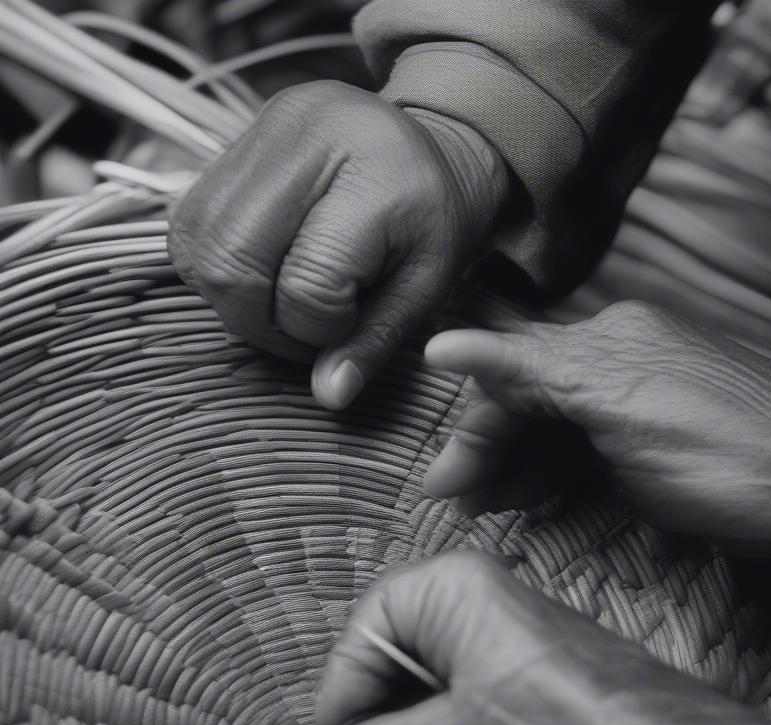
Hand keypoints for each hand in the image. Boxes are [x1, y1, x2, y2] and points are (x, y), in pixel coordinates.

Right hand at [169, 81, 508, 408]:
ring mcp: (262, 134)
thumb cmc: (434, 222)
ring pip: (196, 244)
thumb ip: (375, 339)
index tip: (345, 327)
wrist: (429, 146)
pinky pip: (187, 222)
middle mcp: (306, 141)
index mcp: (373, 178)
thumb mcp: (427, 285)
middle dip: (259, 324)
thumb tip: (328, 395)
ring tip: (281, 304)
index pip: (308, 284)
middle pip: (230, 263)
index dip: (318, 330)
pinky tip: (259, 274)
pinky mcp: (233, 143)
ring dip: (230, 298)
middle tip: (302, 330)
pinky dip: (212, 266)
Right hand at [423, 301, 770, 562]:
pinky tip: (550, 489)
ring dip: (527, 458)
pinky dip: (570, 457)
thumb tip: (444, 344)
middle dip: (493, 450)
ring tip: (500, 505)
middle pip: (531, 394)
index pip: (508, 380)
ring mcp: (650, 374)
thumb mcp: (620, 426)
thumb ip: (530, 380)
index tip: (444, 488)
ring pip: (563, 412)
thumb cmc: (734, 465)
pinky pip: (599, 424)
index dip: (470, 437)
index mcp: (603, 344)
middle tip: (466, 504)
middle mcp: (622, 345)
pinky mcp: (671, 404)